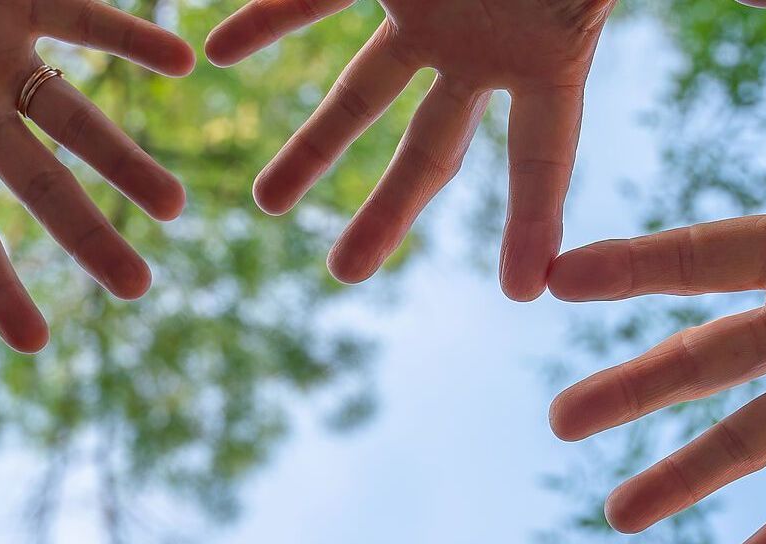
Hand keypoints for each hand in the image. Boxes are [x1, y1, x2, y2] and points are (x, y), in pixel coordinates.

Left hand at [205, 0, 613, 296]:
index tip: (522, 292)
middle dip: (387, 210)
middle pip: (430, 148)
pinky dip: (267, 20)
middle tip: (342, 274)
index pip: (543, 154)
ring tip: (266, 204)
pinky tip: (217, 51)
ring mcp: (427, 6)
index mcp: (549, 52)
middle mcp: (480, 44)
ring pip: (360, 91)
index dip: (533, 219)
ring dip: (313, 146)